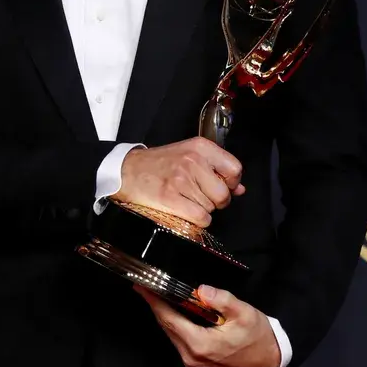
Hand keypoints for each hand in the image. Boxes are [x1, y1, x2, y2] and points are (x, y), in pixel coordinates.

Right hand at [116, 137, 244, 226]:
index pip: (234, 169)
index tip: (219, 185)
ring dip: (201, 209)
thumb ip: (216, 169)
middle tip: (200, 195)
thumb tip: (239, 189)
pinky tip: (185, 210)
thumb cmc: (159, 164)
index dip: (230, 182)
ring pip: (211, 208)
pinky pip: (201, 218)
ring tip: (185, 198)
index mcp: (200, 147)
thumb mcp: (188, 155)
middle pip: (223, 194)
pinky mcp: (170, 197)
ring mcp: (181, 180)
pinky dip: (196, 219)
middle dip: (216, 201)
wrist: (127, 171)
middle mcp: (192, 161)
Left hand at [136, 285, 281, 366]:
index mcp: (200, 344)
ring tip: (157, 292)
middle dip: (155, 304)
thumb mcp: (244, 313)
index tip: (141, 286)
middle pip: (166, 325)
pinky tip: (172, 308)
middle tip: (146, 284)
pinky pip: (177, 336)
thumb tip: (201, 290)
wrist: (267, 359)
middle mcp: (191, 355)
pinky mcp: (194, 359)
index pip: (169, 318)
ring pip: (170, 331)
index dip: (153, 301)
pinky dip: (173, 321)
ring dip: (163, 312)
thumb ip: (222, 300)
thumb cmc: (257, 336)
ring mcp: (191, 359)